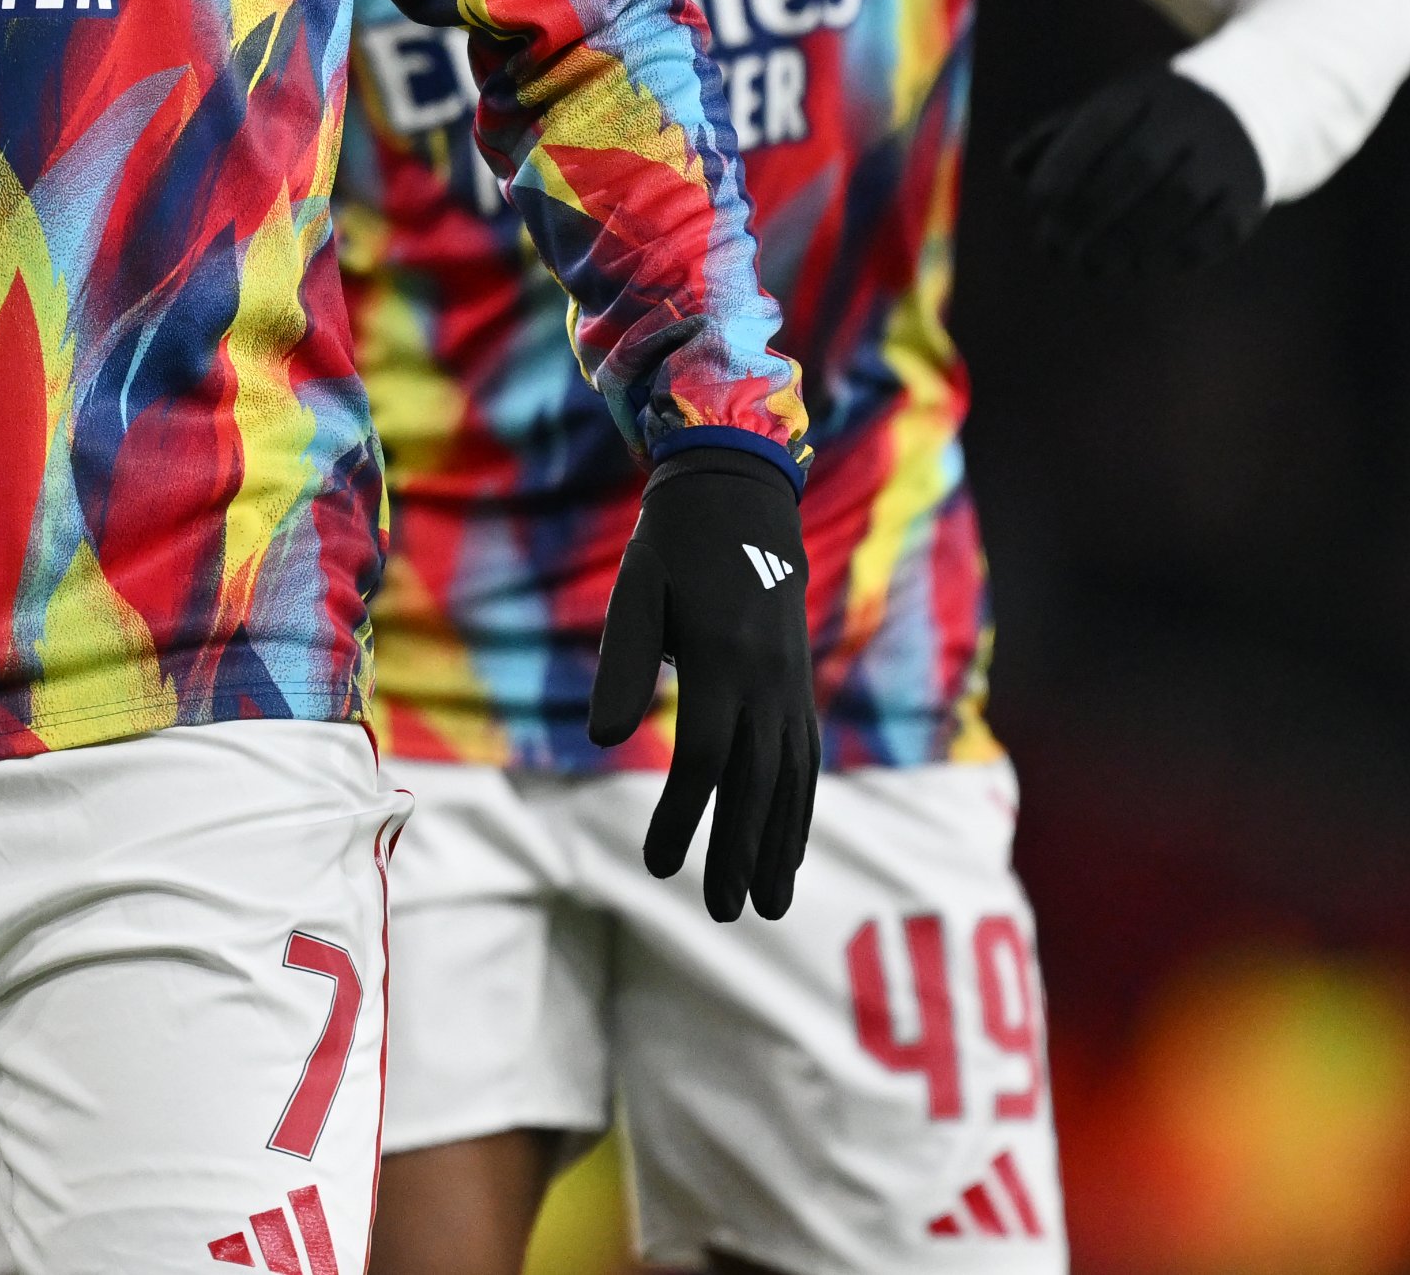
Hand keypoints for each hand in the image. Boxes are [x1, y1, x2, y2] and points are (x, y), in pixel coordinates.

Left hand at [587, 450, 816, 922]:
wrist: (742, 498)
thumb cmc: (673, 548)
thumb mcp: (637, 591)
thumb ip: (621, 665)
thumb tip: (603, 739)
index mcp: (723, 657)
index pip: (706, 755)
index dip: (684, 814)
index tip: (658, 864)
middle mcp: (768, 679)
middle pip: (756, 782)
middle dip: (739, 851)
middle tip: (721, 912)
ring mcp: (792, 685)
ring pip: (791, 779)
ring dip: (780, 846)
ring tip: (767, 906)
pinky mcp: (799, 687)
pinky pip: (806, 761)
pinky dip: (799, 811)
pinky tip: (789, 852)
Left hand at [1009, 65, 1264, 275]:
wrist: (1255, 102)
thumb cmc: (1154, 116)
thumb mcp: (1109, 107)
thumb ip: (1057, 135)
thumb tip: (1015, 168)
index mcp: (1146, 91)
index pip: (1099, 125)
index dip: (1063, 166)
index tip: (1037, 203)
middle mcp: (1191, 117)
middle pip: (1135, 166)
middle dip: (1086, 213)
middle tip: (1054, 247)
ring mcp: (1227, 154)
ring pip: (1174, 203)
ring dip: (1123, 242)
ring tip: (1090, 265)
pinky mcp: (1251, 193)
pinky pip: (1211, 232)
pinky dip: (1169, 255)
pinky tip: (1136, 266)